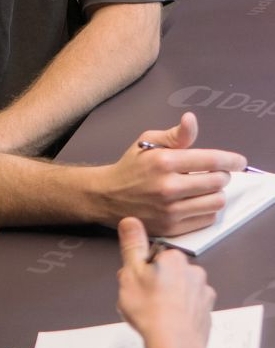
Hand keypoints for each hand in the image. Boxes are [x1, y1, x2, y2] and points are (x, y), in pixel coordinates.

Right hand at [100, 111, 246, 235]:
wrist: (107, 196)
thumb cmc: (131, 167)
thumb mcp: (148, 141)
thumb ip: (176, 134)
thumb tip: (191, 120)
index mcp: (164, 161)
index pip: (212, 160)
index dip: (231, 160)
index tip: (239, 162)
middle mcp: (168, 187)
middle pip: (218, 182)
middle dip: (221, 176)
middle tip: (214, 174)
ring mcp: (170, 210)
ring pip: (216, 202)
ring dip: (216, 194)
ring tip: (206, 189)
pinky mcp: (171, 228)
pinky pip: (206, 219)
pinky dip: (207, 210)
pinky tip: (196, 202)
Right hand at [116, 217, 214, 345]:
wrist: (173, 343)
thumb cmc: (151, 310)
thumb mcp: (130, 272)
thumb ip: (132, 245)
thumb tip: (130, 221)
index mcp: (174, 259)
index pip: (154, 257)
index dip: (141, 271)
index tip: (135, 283)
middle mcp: (193, 272)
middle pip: (168, 273)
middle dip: (155, 284)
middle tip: (141, 300)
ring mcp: (202, 293)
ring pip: (180, 291)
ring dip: (168, 299)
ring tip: (154, 315)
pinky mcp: (206, 313)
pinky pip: (189, 308)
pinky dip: (180, 314)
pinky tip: (167, 323)